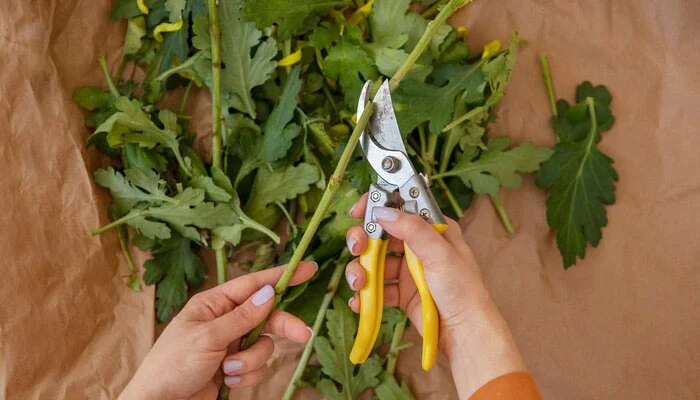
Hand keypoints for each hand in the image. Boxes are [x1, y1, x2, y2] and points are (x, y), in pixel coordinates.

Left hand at [119, 262, 316, 399]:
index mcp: (214, 304)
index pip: (254, 284)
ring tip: (229, 371)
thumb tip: (268, 293)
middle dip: (282, 328)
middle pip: (267, 316)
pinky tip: (227, 382)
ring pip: (264, 345)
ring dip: (251, 361)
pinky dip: (246, 376)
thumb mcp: (207, 337)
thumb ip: (242, 317)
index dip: (282, 276)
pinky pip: (257, 366)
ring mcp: (231, 344)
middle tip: (303, 335)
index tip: (309, 268)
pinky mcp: (234, 367)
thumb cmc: (172, 365)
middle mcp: (225, 320)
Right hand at [345, 194, 525, 397]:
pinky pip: (377, 288)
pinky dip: (366, 294)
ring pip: (374, 262)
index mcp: (433, 230)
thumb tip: (383, 211)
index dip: (377, 207)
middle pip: (381, 235)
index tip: (357, 212)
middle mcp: (419, 247)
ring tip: (359, 284)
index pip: (401, 209)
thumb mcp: (440, 254)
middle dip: (363, 241)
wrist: (465, 333)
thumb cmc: (462, 290)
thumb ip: (412, 230)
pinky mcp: (402, 293)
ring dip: (361, 270)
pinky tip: (360, 302)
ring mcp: (408, 271)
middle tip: (356, 249)